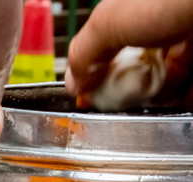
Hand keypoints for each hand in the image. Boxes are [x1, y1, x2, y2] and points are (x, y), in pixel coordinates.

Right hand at [65, 0, 192, 108]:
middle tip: (126, 94)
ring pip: (167, 80)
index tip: (90, 95)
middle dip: (129, 86)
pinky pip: (190, 89)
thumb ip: (84, 52)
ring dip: (158, 94)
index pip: (109, 47)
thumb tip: (74, 82)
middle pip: (137, 67)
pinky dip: (185, 98)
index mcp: (135, 10)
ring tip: (159, 92)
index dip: (98, 73)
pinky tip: (181, 95)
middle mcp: (164, 22)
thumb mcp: (108, 23)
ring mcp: (188, 40)